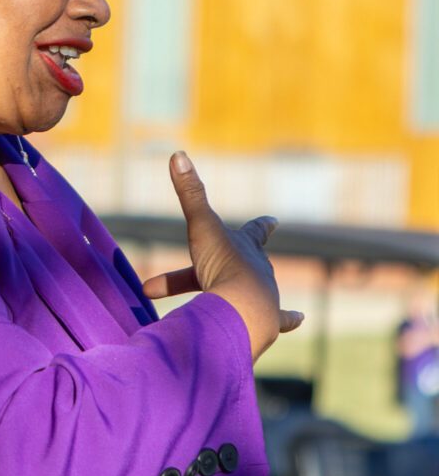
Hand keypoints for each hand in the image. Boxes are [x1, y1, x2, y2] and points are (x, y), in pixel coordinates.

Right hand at [141, 151, 303, 361]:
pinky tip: (298, 319)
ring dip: (240, 290)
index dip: (262, 225)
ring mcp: (266, 295)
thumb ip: (189, 193)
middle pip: (246, 263)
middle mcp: (260, 269)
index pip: (256, 230)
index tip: (274, 221)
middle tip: (216, 266)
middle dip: (233, 264)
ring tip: (230, 295)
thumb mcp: (200, 227)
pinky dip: (289, 319)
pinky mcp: (268, 321)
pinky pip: (281, 320)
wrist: (241, 310)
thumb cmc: (222, 266)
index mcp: (246, 247)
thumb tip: (177, 153)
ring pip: (257, 290)